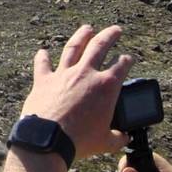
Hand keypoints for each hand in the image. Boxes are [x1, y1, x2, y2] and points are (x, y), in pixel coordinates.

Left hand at [24, 24, 135, 160]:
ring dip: (81, 36)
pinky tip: (43, 51)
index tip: (129, 58)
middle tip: (116, 30)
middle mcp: (85, 74)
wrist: (48, 140)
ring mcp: (63, 74)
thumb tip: (124, 137)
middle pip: (100, 46)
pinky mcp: (43, 80)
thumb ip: (118, 137)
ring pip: (73, 48)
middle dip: (110, 35)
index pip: (122, 66)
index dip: (128, 60)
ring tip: (87, 29)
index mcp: (106, 87)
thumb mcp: (105, 142)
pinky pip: (43, 64)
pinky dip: (42, 57)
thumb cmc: (79, 142)